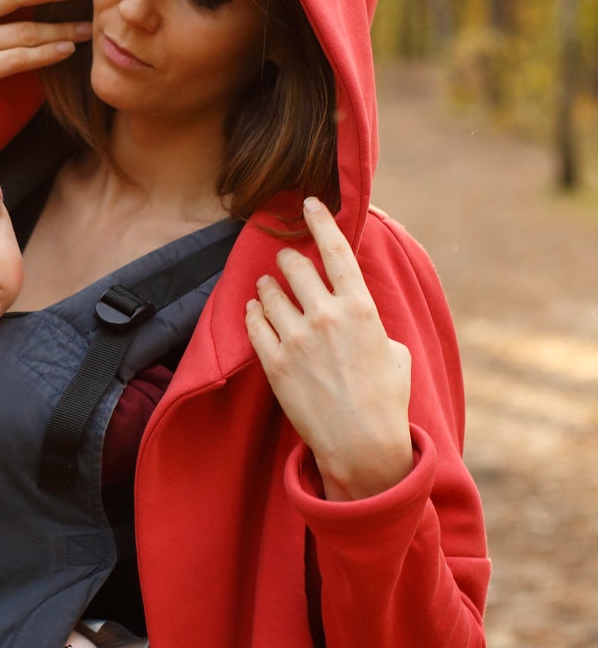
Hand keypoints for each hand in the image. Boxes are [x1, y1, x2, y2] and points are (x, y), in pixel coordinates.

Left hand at [244, 196, 413, 501]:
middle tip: (285, 260)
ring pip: (269, 292)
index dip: (321, 219)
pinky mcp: (274, 362)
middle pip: (295, 265)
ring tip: (268, 287)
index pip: (336, 249)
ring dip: (267, 285)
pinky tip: (255, 310)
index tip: (309, 202)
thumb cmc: (385, 400)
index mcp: (361, 308)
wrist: (361, 445)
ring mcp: (296, 338)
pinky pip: (253, 323)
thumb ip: (370, 322)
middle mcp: (326, 316)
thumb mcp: (394, 352)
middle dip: (288, 259)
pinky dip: (253, 311)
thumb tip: (355, 311)